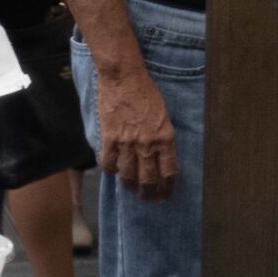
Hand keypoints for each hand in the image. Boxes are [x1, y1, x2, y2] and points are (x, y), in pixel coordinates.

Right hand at [95, 64, 177, 198]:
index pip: (169, 172)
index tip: (164, 196)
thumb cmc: (147, 92)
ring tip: (130, 188)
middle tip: (147, 198)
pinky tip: (112, 170)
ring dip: (129, 186)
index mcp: (165, 138)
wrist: (124, 77)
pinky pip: (108, 162)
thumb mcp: (164, 116)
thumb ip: (162, 138)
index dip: (167, 188)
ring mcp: (127, 142)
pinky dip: (110, 170)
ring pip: (128, 175)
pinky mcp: (109, 137)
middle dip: (148, 193)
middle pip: (148, 179)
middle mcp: (147, 144)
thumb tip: (159, 156)